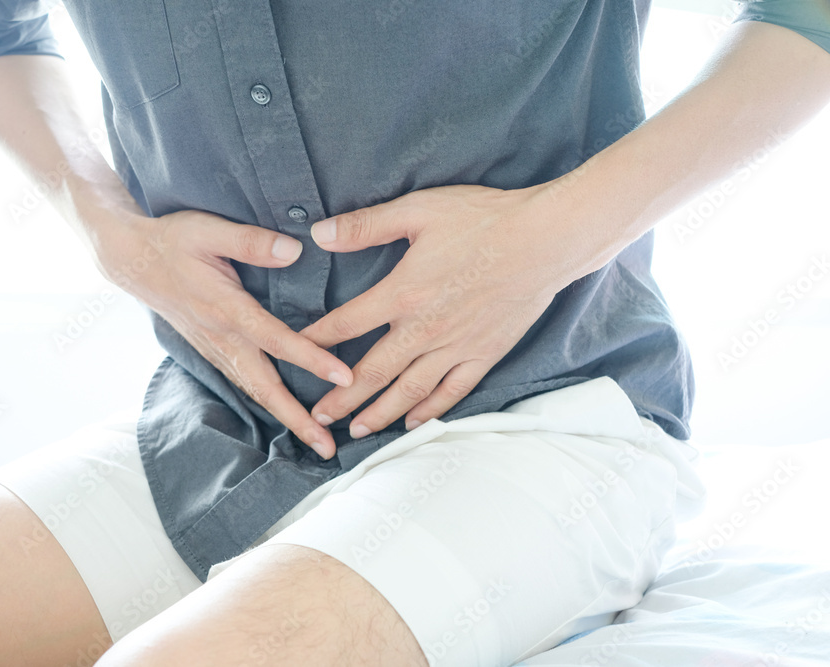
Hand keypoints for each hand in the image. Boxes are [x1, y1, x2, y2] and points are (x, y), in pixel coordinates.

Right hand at [88, 208, 352, 458]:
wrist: (131, 259)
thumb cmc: (172, 240)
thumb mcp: (209, 230)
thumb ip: (252, 242)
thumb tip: (294, 250)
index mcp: (227, 309)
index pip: (277, 341)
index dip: (312, 359)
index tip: (344, 378)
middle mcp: (222, 338)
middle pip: (265, 387)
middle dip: (298, 419)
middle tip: (327, 448)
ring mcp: (215, 348)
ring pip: (254, 390)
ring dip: (285, 417)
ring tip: (315, 440)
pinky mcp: (211, 350)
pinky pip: (243, 382)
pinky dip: (266, 402)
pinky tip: (285, 412)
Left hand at [301, 184, 582, 438]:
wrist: (545, 240)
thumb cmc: (483, 220)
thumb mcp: (419, 210)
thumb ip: (367, 225)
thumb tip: (319, 234)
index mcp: (403, 293)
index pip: (346, 324)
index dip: (316, 341)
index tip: (294, 355)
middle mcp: (425, 329)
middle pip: (372, 371)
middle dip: (341, 397)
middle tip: (318, 416)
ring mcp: (455, 346)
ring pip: (409, 390)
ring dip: (379, 412)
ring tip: (357, 429)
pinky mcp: (484, 354)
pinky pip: (452, 392)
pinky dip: (430, 411)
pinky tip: (412, 423)